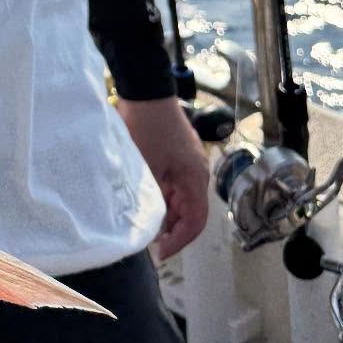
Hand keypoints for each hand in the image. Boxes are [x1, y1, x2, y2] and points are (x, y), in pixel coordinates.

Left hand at [116, 97, 208, 259]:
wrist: (146, 89)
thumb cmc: (147, 126)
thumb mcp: (147, 167)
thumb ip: (152, 198)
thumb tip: (150, 225)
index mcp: (195, 178)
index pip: (195, 221)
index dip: (179, 241)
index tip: (160, 253)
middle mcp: (197, 173)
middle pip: (190, 212)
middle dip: (172, 229)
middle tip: (150, 243)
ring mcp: (188, 163)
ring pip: (181, 198)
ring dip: (167, 213)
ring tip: (146, 223)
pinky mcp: (178, 155)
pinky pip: (174, 184)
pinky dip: (163, 196)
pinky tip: (147, 200)